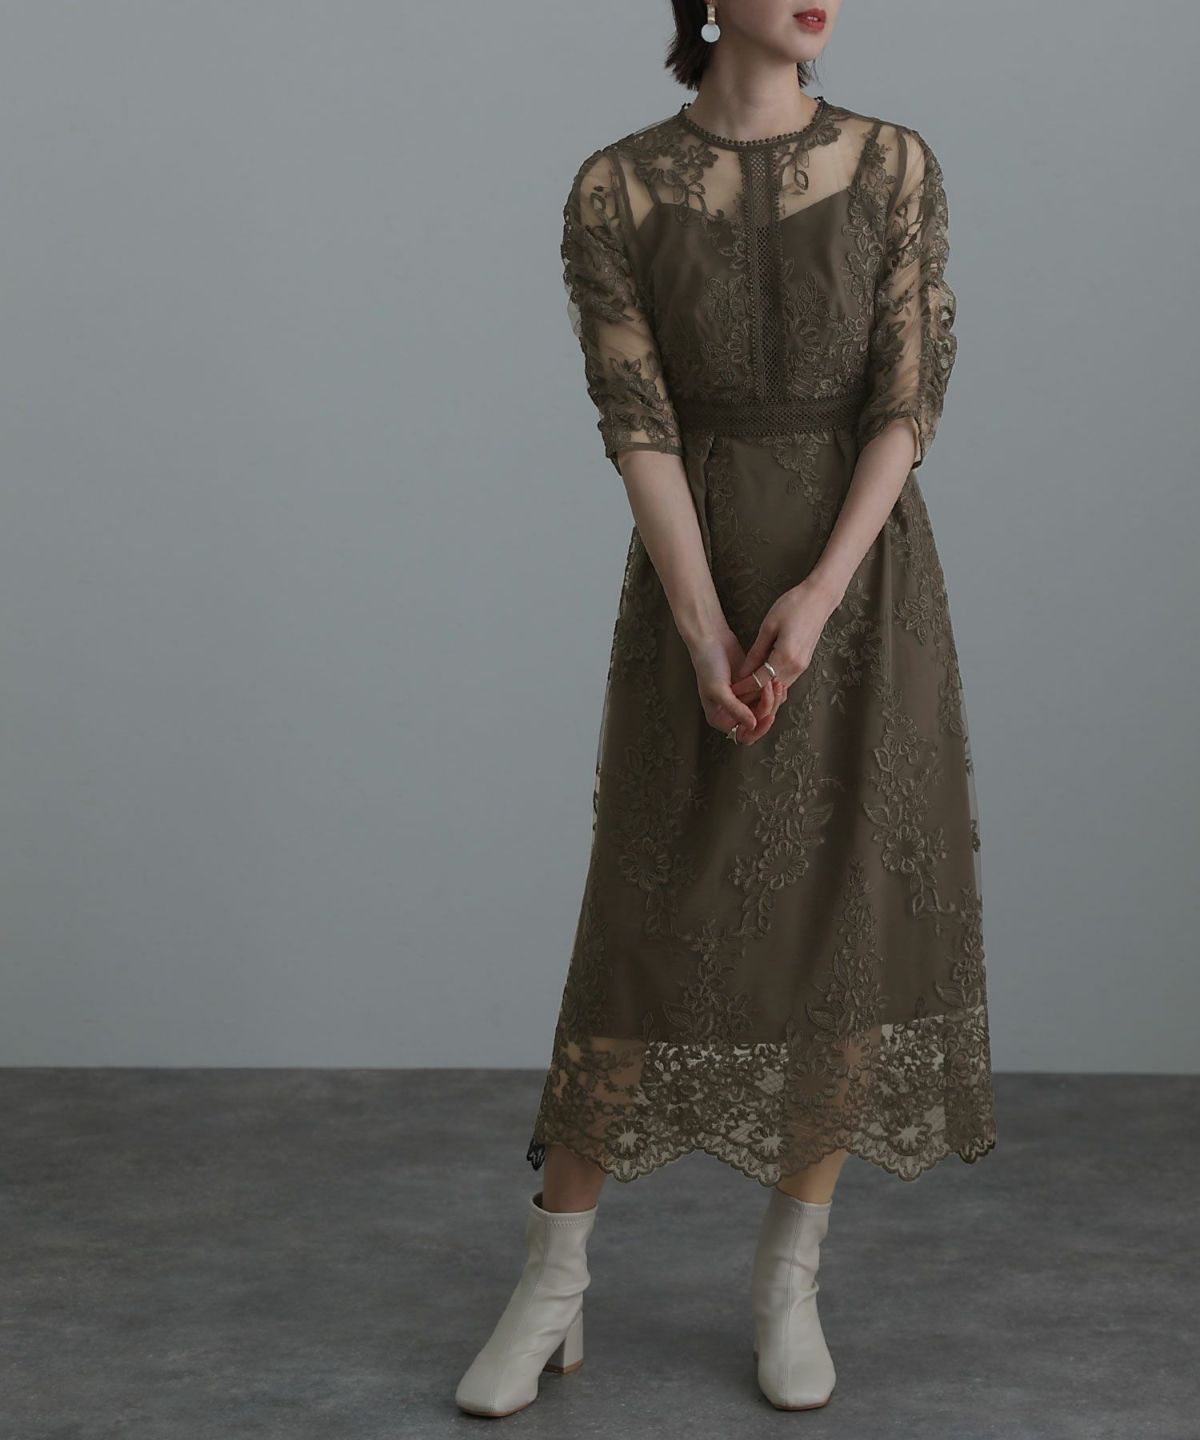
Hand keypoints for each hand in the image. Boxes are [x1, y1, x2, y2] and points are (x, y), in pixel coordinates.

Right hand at [688, 625, 785, 745]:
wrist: (711, 640)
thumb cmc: (707, 664)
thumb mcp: (718, 689)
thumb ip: (735, 709)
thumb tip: (752, 725)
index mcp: (720, 718)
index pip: (744, 735)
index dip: (758, 730)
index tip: (768, 716)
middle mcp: (732, 713)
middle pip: (758, 723)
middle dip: (768, 708)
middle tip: (770, 688)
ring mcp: (743, 701)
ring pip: (765, 710)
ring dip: (774, 699)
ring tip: (775, 682)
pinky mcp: (752, 688)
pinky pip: (767, 697)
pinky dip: (774, 691)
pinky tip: (777, 681)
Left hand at [734, 576, 841, 696]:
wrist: (819, 597)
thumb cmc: (793, 606)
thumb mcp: (768, 627)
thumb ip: (756, 653)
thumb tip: (743, 672)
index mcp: (785, 657)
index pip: (760, 682)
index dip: (744, 687)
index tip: (730, 689)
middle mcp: (796, 666)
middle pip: (771, 689)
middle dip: (753, 693)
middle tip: (735, 694)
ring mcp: (802, 666)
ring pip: (780, 687)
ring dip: (763, 689)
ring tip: (745, 687)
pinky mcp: (805, 662)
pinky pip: (787, 679)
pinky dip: (773, 682)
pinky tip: (762, 678)